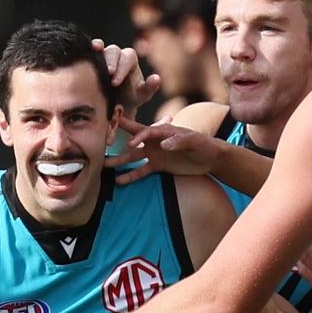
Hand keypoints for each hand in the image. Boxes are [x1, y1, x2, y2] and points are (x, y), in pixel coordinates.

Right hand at [92, 38, 159, 112]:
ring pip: (102, 49)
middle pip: (114, 51)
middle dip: (111, 62)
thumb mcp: (141, 97)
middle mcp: (118, 56)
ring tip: (94, 63)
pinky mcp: (93, 61)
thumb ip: (149, 88)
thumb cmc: (130, 99)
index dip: (122, 68)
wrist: (115, 104)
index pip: (128, 58)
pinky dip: (88, 49)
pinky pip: (91, 51)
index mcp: (130, 61)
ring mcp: (104, 57)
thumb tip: (157, 78)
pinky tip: (87, 51)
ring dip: (99, 54)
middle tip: (109, 74)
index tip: (116, 82)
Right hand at [105, 116, 219, 182]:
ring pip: (133, 156)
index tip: (130, 144)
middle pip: (133, 140)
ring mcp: (154, 153)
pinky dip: (130, 176)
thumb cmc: (203, 145)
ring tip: (105, 166)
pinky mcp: (157, 166)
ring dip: (120, 161)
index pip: (146, 131)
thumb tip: (165, 145)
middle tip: (102, 142)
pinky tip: (119, 181)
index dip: (137, 136)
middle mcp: (155, 141)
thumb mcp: (195, 141)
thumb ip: (180, 141)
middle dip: (118, 141)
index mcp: (164, 131)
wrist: (209, 158)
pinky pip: (141, 171)